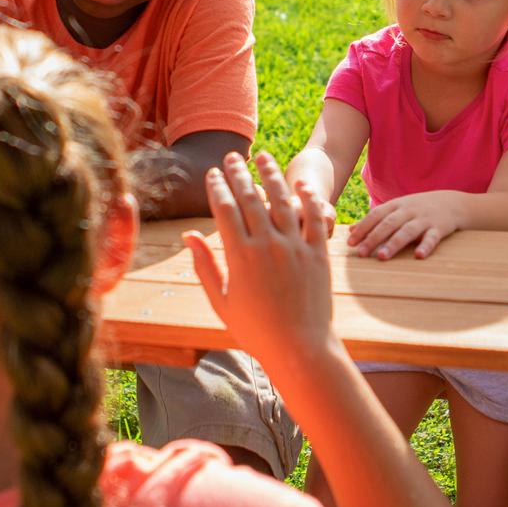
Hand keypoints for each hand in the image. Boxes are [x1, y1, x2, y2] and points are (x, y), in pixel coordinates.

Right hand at [183, 151, 333, 367]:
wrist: (300, 349)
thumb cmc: (256, 331)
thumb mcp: (221, 301)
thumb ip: (204, 266)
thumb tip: (188, 235)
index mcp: (240, 256)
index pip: (224, 208)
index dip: (217, 186)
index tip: (212, 173)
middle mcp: (267, 245)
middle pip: (250, 197)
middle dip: (238, 173)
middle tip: (232, 157)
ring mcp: (295, 247)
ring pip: (282, 200)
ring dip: (271, 175)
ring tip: (263, 157)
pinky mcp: (318, 253)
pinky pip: (314, 217)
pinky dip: (308, 198)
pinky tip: (300, 184)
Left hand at [347, 191, 461, 259]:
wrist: (453, 203)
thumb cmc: (418, 208)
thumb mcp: (397, 209)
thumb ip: (375, 220)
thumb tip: (350, 231)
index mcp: (396, 205)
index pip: (376, 215)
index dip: (363, 228)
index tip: (350, 243)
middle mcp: (409, 210)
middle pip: (388, 224)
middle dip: (373, 238)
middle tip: (361, 253)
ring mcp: (424, 219)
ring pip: (407, 231)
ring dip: (394, 244)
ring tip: (382, 257)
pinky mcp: (440, 228)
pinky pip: (432, 238)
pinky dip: (425, 246)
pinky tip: (418, 256)